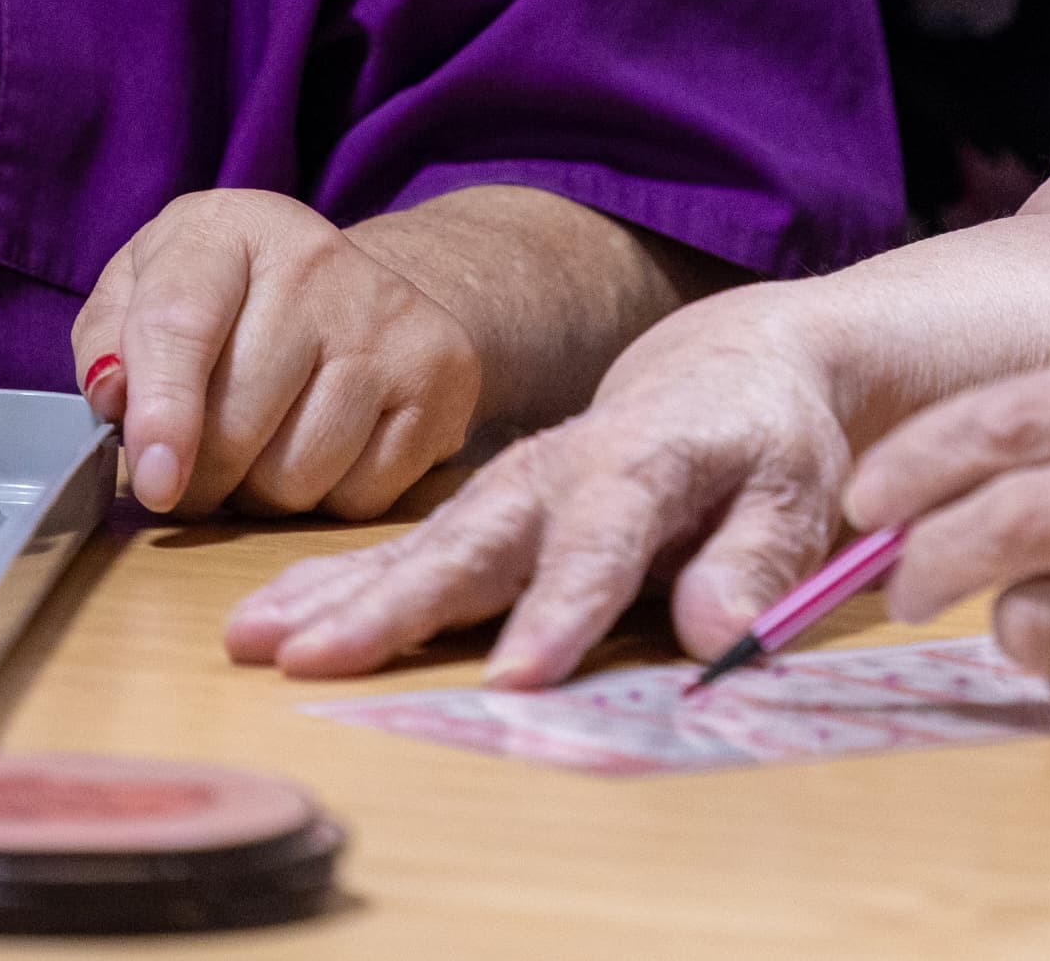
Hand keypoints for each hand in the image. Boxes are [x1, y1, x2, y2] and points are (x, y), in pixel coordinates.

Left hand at [70, 188, 476, 520]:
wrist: (356, 290)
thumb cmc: (226, 303)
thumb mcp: (144, 293)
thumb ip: (107, 343)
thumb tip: (115, 400)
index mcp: (229, 229)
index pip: (182, 324)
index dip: (162, 415)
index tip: (153, 484)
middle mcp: (319, 260)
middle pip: (237, 423)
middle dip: (202, 477)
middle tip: (197, 471)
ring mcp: (390, 315)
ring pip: (299, 473)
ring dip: (263, 494)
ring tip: (266, 449)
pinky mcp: (444, 371)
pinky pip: (362, 495)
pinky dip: (330, 499)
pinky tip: (326, 450)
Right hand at [223, 288, 855, 683]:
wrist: (723, 370)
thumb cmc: (768, 443)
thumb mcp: (795, 496)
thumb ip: (756, 565)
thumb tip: (721, 637)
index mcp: (644, 464)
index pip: (602, 543)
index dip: (561, 609)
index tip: (517, 678)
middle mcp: (557, 473)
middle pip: (473, 543)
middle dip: (396, 606)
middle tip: (319, 660)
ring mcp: (505, 492)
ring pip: (416, 547)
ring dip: (336, 596)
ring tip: (254, 642)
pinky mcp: (476, 515)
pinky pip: (397, 554)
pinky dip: (328, 586)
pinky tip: (263, 626)